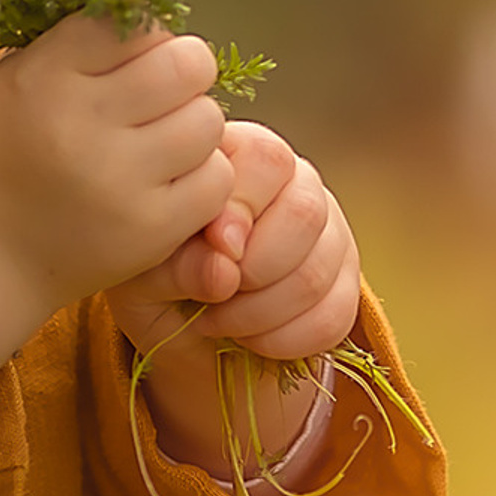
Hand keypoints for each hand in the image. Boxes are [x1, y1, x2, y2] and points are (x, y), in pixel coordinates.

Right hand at [0, 13, 232, 314]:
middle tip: (162, 89)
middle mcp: (83, 125)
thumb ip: (72, 37)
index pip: (132, 21)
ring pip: (209, 120)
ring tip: (161, 135)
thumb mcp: (16, 74)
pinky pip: (216, 179)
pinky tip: (167, 179)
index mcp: (46, 76)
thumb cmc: (8, 147)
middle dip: (182, 69)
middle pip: (187, 63)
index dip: (143, 31)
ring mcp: (120, 181)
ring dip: (193, 123)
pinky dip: (200, 175)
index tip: (131, 51)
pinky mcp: (152, 230)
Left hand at [108, 121, 359, 363]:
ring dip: (262, 312)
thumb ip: (179, 265)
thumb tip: (224, 272)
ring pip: (319, 269)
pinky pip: (336, 314)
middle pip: (304, 212)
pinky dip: (286, 339)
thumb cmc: (158, 281)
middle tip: (212, 296)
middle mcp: (293, 182)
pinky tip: (250, 338)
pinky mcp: (345, 280)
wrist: (188, 332)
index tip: (211, 247)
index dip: (241, 207)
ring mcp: (328, 230)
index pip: (266, 159)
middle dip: (255, 269)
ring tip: (218, 320)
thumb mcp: (149, 273)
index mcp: (238, 156)